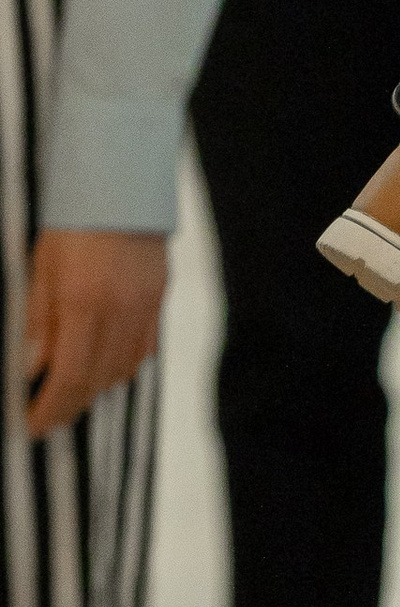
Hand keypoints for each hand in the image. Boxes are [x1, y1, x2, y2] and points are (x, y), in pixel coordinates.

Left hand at [25, 230, 167, 439]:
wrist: (119, 181)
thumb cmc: (72, 222)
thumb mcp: (40, 268)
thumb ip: (38, 322)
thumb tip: (32, 369)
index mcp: (84, 303)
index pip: (69, 377)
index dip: (50, 409)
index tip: (32, 425)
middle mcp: (120, 310)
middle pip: (98, 381)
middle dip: (70, 407)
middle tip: (48, 417)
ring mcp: (145, 305)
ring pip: (124, 370)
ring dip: (96, 389)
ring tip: (72, 392)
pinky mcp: (160, 296)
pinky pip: (145, 348)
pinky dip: (122, 366)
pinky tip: (104, 365)